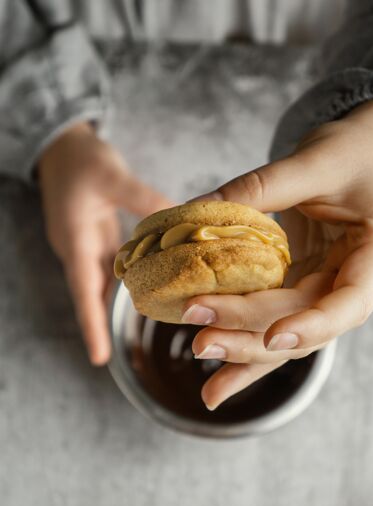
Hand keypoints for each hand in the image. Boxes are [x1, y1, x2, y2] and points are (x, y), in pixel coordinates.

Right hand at [39, 122, 171, 364]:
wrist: (62, 146)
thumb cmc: (81, 158)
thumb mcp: (111, 174)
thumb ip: (142, 198)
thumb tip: (177, 220)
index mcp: (75, 238)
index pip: (83, 290)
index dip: (91, 323)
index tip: (97, 357)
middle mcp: (80, 247)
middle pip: (90, 293)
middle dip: (98, 323)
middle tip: (107, 357)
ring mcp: (88, 243)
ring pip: (102, 281)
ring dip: (114, 303)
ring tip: (135, 328)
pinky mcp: (98, 236)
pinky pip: (112, 264)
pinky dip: (128, 278)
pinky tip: (148, 286)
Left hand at [184, 98, 372, 408]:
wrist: (369, 152)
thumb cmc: (352, 152)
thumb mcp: (312, 162)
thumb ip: (258, 188)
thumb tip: (195, 211)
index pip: (352, 300)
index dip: (313, 324)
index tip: (272, 336)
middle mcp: (360, 282)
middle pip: (307, 321)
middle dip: (253, 333)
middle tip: (202, 339)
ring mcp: (333, 289)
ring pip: (291, 334)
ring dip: (245, 353)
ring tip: (206, 378)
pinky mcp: (308, 287)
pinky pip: (277, 321)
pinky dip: (247, 345)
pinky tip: (218, 372)